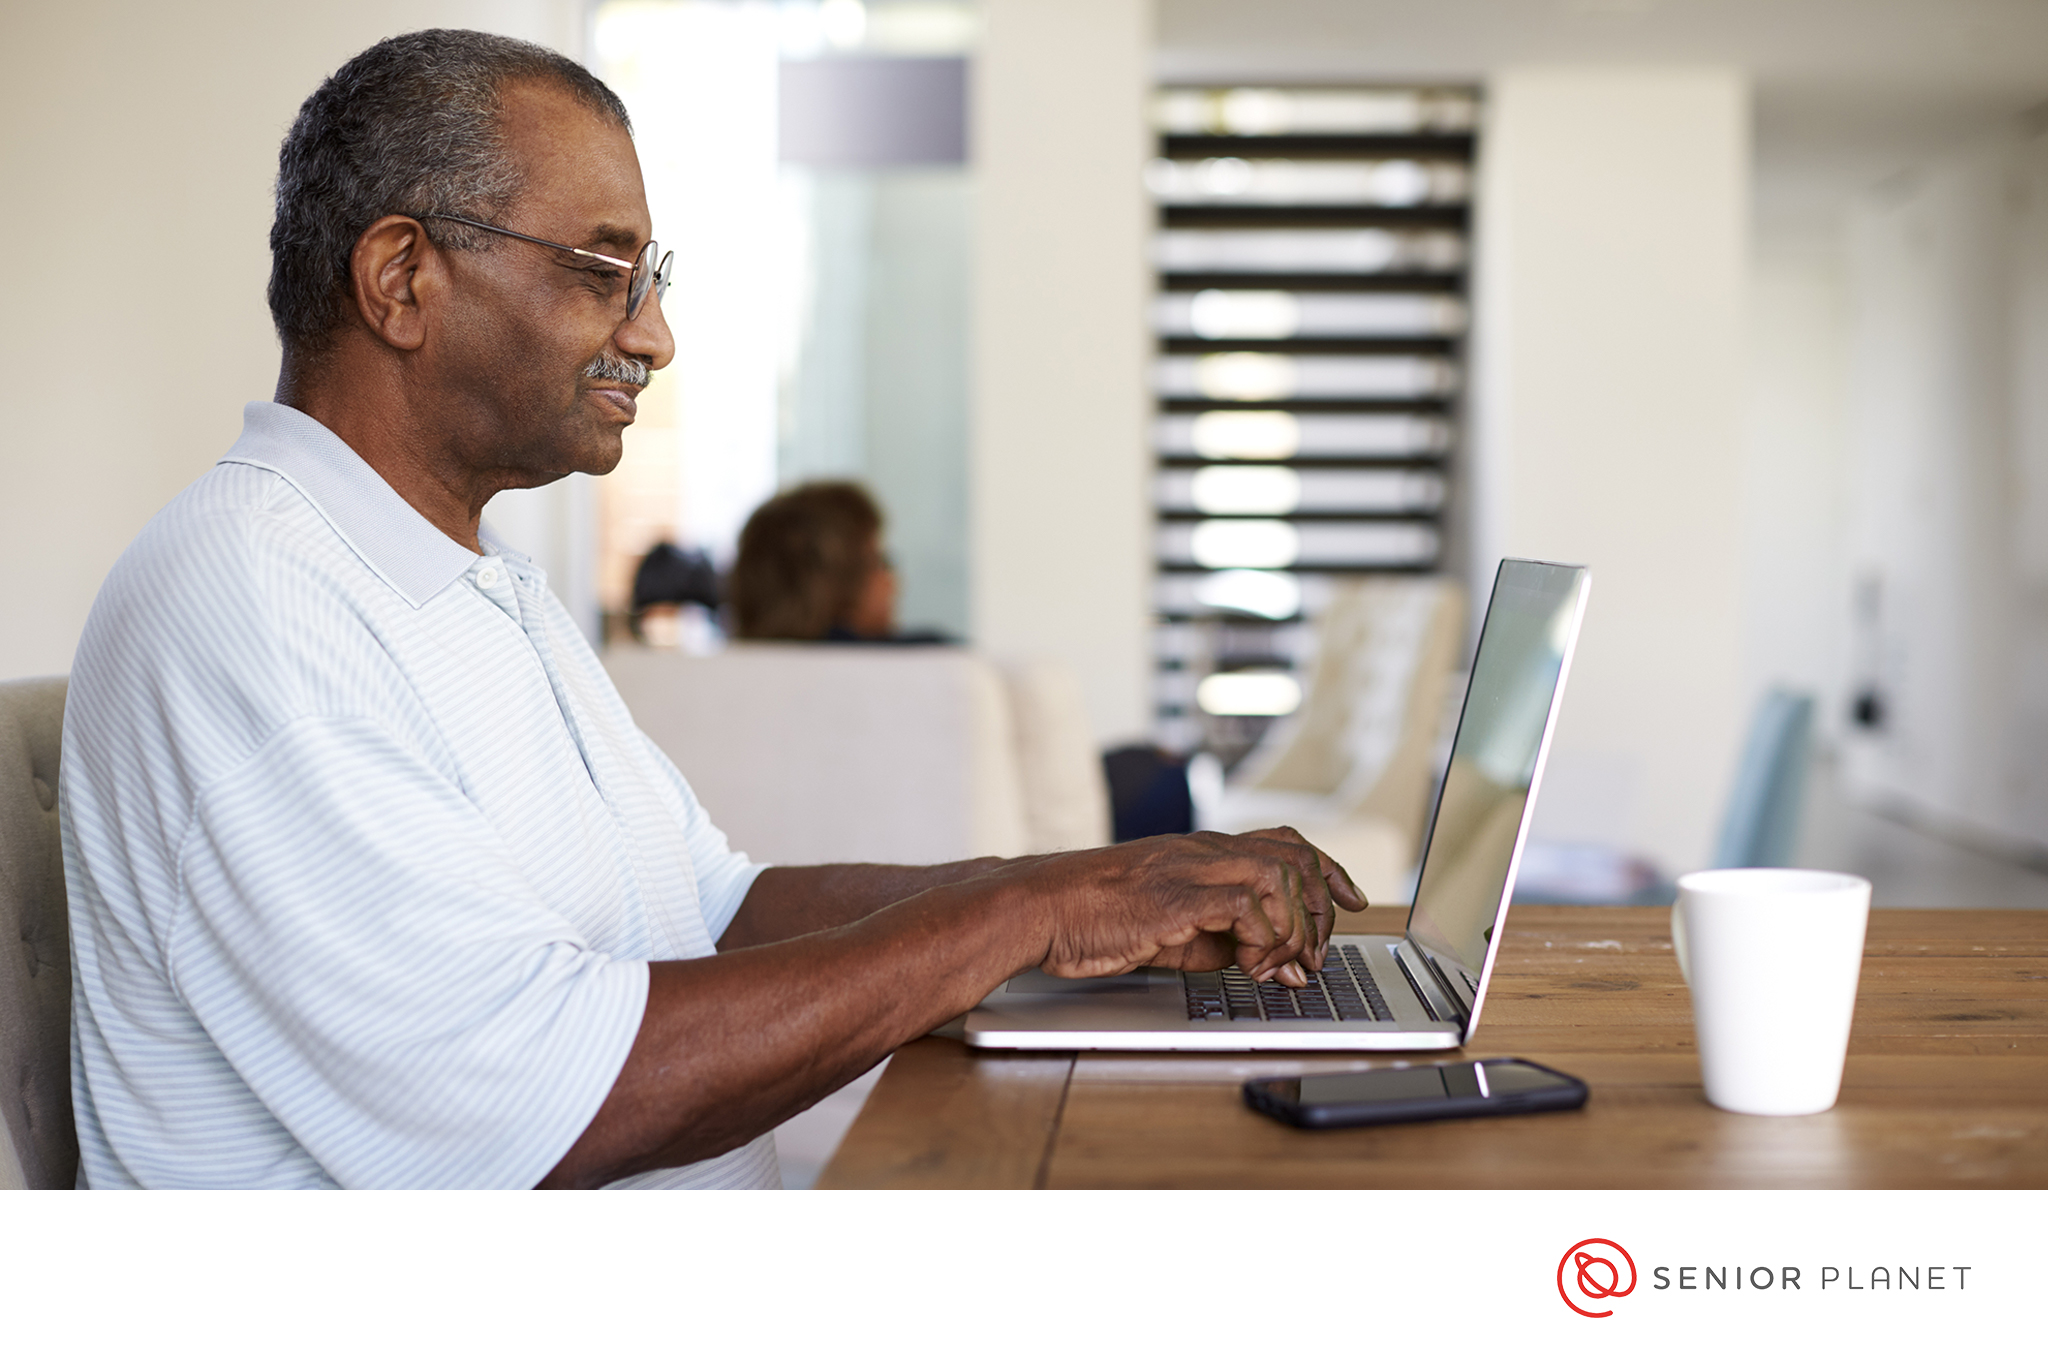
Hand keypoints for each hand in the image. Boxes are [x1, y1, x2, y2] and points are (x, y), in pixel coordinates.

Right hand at [1013, 827, 1366, 987]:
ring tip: (1283, 967)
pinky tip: (1253, 966)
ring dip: (1295, 931)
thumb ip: (1218, 936)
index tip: (1352, 899)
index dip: (1328, 870)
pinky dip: (1265, 939)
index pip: (1285, 842)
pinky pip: (1248, 905)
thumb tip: (1265, 960)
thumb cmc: (1092, 919)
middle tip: (1314, 959)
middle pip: (1295, 859)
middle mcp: (1204, 851)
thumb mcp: (1170, 929)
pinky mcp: (1177, 894)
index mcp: (1202, 852)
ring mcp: (1191, 868)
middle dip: (1320, 914)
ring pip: (1281, 877)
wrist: (1040, 907)